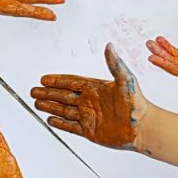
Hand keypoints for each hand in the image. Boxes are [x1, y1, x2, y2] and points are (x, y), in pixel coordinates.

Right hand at [32, 45, 147, 150]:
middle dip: (48, 93)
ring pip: (64, 110)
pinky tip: (50, 119)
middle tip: (34, 91)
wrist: (143, 128)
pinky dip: (59, 123)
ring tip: (37, 103)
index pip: (71, 83)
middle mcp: (90, 102)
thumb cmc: (137, 103)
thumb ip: (115, 63)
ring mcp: (89, 117)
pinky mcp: (90, 131)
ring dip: (50, 106)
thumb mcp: (125, 80)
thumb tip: (109, 46)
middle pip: (63, 96)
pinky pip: (70, 126)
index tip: (44, 79)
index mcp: (95, 89)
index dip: (57, 81)